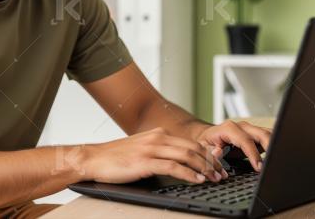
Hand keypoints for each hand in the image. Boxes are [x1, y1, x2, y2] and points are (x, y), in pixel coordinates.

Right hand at [83, 127, 226, 183]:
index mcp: (158, 134)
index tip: (217, 165)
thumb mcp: (141, 149)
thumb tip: (181, 161)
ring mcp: (151, 149)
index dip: (207, 154)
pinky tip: (197, 180)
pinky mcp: (145, 162)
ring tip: (214, 178)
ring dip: (204, 168)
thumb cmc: (115, 157)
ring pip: (187, 155)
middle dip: (210, 162)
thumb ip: (160, 151)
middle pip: (193, 147)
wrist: (93, 158)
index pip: (190, 142)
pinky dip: (189, 174)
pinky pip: (173, 166)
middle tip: (221, 174)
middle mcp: (157, 138)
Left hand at [196, 120, 271, 171]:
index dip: (253, 154)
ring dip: (274, 145)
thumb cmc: (206, 142)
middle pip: (261, 133)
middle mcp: (242, 126)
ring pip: (268, 133)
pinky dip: (274, 145)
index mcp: (229, 128)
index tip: (259, 167)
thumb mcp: (203, 147)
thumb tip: (218, 152)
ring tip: (278, 160)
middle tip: (273, 164)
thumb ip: (210, 151)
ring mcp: (250, 129)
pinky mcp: (255, 134)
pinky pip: (268, 137)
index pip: (245, 140)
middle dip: (270, 147)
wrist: (207, 135)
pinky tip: (277, 155)